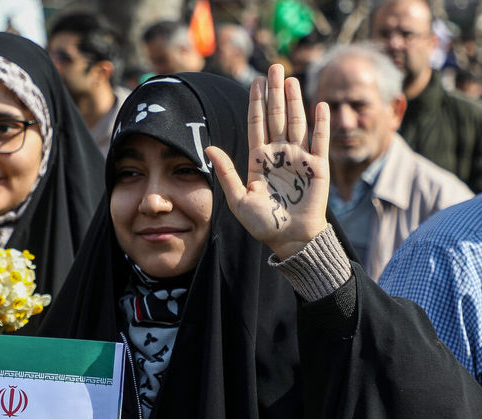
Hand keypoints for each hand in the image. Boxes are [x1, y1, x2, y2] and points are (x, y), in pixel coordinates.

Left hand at [207, 64, 329, 259]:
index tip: (255, 81)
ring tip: (290, 79)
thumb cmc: (263, 223)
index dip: (256, 103)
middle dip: (275, 93)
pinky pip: (319, 141)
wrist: (289, 239)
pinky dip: (320, 123)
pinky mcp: (317, 167)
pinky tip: (318, 104)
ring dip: (294, 101)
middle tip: (274, 68)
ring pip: (296, 123)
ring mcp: (299, 159)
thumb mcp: (239, 199)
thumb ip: (226, 172)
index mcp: (259, 160)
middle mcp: (279, 154)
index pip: (256, 125)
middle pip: (276, 117)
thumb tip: (209, 148)